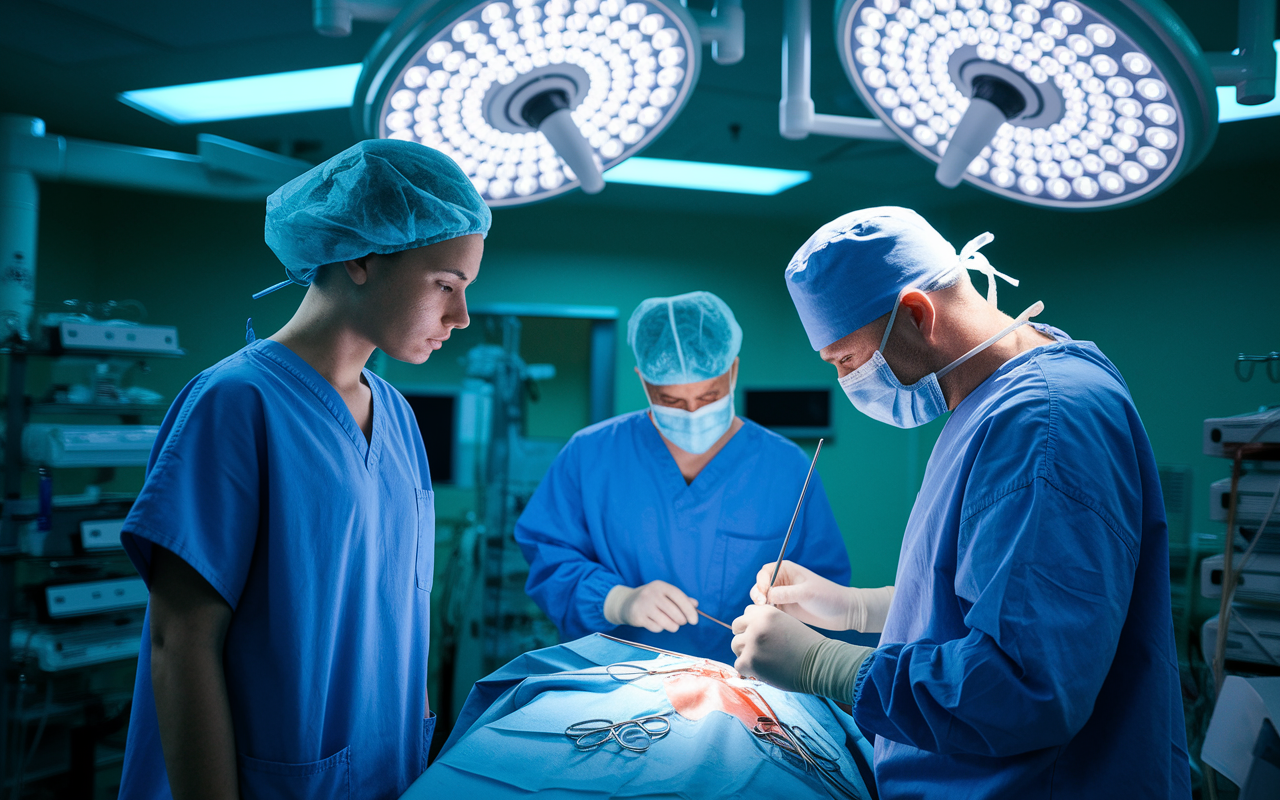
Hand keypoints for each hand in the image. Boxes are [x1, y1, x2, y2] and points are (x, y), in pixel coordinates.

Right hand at [613, 581, 698, 632]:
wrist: (626, 603)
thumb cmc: (651, 599)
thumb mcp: (664, 594)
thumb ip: (680, 599)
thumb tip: (695, 604)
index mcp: (660, 586)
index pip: (678, 596)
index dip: (688, 609)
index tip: (694, 621)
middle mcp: (651, 593)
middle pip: (673, 611)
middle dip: (681, 620)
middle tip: (681, 622)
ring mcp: (643, 605)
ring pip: (665, 621)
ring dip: (672, 626)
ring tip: (673, 626)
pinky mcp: (638, 616)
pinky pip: (656, 627)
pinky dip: (660, 628)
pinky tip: (658, 624)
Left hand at [730, 604, 823, 692]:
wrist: (819, 666)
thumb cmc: (806, 647)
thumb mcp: (786, 623)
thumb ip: (767, 622)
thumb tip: (746, 629)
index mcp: (766, 612)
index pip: (746, 613)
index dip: (753, 624)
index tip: (762, 636)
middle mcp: (756, 624)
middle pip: (736, 627)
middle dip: (745, 637)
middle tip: (758, 649)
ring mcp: (752, 642)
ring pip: (736, 645)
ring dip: (746, 653)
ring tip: (764, 660)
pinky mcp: (749, 661)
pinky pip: (739, 664)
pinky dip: (749, 670)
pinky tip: (764, 671)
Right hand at [751, 561, 895, 632]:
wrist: (843, 613)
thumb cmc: (828, 597)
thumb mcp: (807, 593)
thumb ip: (786, 593)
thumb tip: (767, 595)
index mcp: (788, 570)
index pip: (765, 571)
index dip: (761, 581)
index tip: (765, 593)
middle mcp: (783, 582)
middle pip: (760, 585)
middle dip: (758, 593)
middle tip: (763, 604)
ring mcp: (783, 596)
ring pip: (763, 598)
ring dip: (760, 604)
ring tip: (766, 612)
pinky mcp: (786, 610)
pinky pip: (770, 610)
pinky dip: (766, 614)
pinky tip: (770, 619)